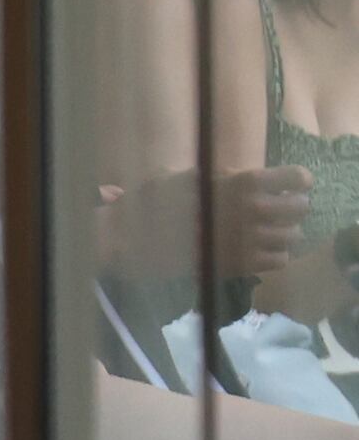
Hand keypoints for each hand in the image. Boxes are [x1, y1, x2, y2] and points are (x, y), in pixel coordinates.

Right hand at [102, 166, 320, 280]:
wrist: (138, 240)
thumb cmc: (157, 201)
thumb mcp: (185, 176)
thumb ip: (220, 176)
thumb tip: (242, 175)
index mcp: (242, 183)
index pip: (296, 179)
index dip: (297, 181)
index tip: (288, 185)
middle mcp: (254, 211)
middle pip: (301, 208)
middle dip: (291, 207)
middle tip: (277, 209)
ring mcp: (252, 240)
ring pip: (293, 236)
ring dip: (283, 232)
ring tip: (266, 231)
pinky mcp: (245, 265)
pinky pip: (280, 260)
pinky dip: (273, 254)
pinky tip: (257, 249)